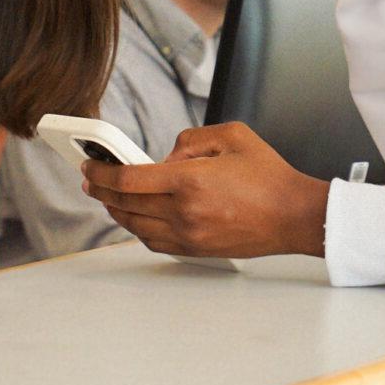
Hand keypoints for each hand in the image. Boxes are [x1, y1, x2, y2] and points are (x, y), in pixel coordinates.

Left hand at [81, 122, 331, 259]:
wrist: (294, 215)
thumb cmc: (268, 175)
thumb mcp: (232, 135)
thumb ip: (191, 139)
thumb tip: (165, 156)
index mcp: (190, 181)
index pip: (129, 179)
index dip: (101, 172)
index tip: (89, 165)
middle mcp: (185, 212)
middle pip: (125, 204)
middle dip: (100, 191)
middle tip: (89, 179)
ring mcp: (189, 235)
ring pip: (135, 226)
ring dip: (116, 211)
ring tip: (107, 197)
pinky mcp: (196, 249)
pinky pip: (154, 241)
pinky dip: (137, 229)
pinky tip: (134, 217)